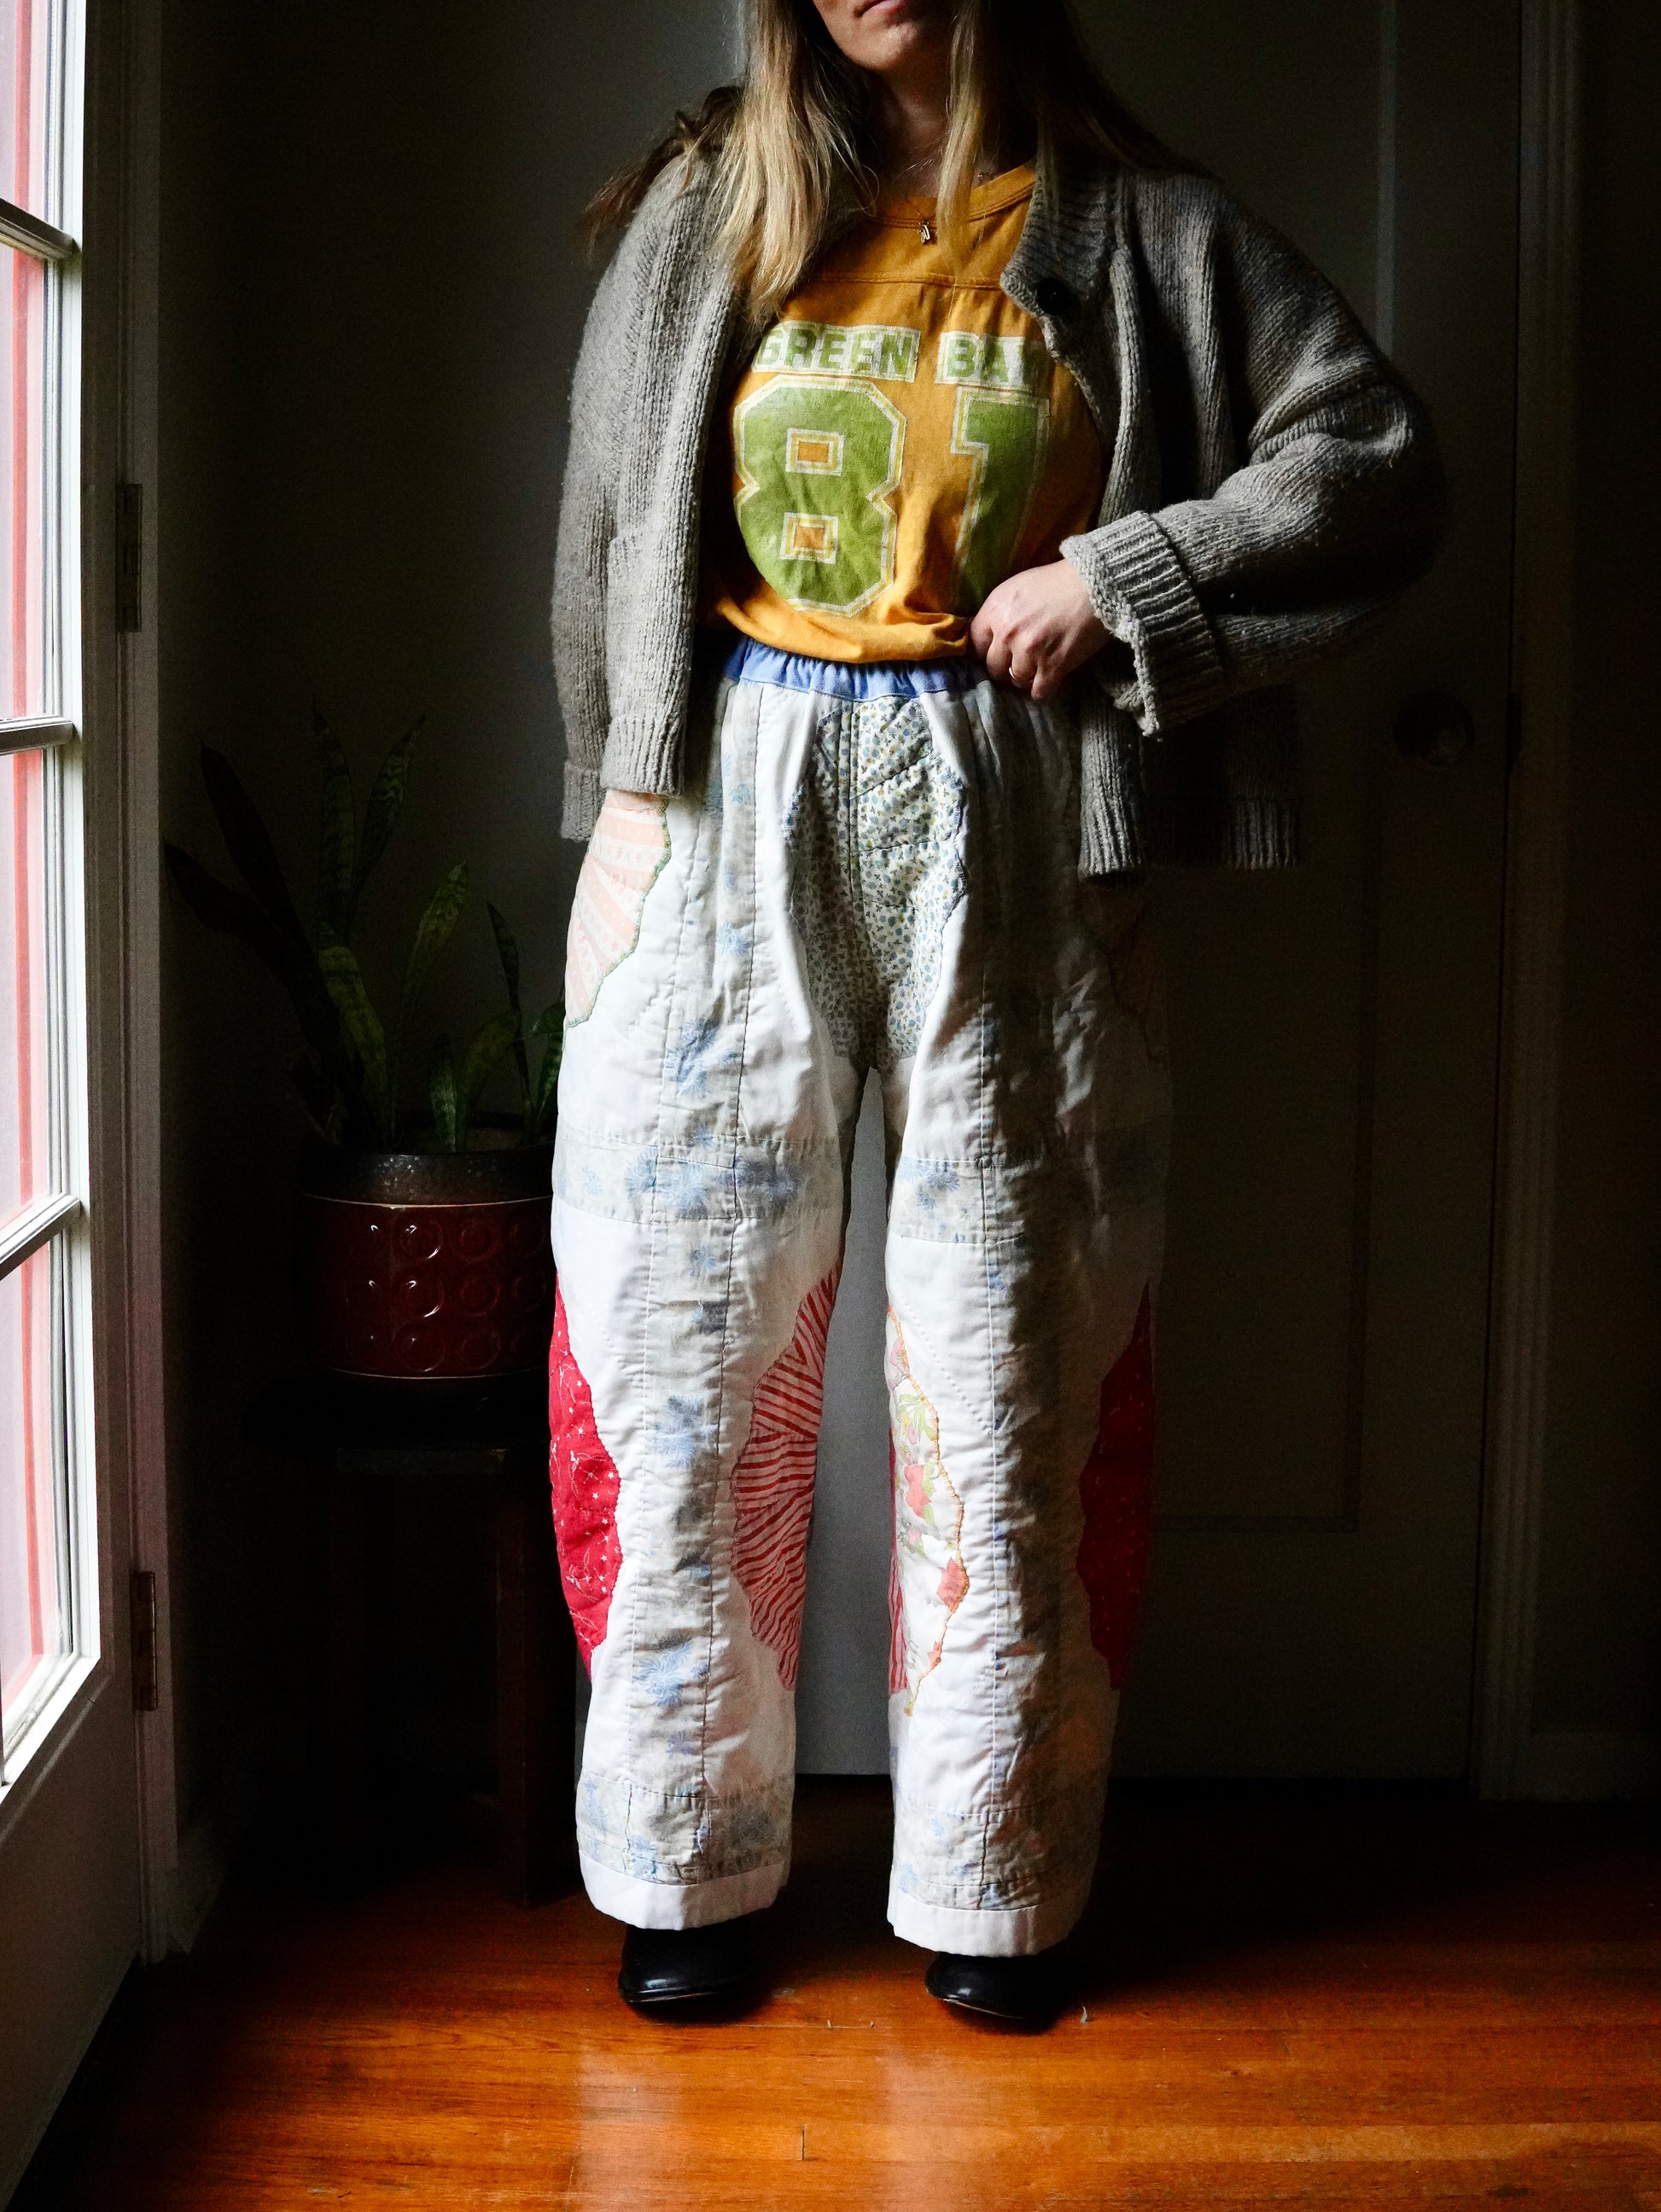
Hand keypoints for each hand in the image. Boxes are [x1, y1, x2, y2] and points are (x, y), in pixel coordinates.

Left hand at [968, 558, 1111, 700]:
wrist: (1095, 584)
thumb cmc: (1058, 581)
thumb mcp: (1018, 587)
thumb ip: (1000, 611)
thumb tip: (990, 635)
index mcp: (995, 609)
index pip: (974, 643)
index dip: (984, 651)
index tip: (994, 654)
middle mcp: (1007, 632)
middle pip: (993, 667)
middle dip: (1004, 667)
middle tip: (1018, 663)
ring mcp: (1029, 651)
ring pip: (1016, 680)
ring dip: (1026, 677)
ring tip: (1038, 669)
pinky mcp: (1053, 666)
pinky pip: (1039, 692)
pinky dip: (1043, 690)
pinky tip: (1049, 681)